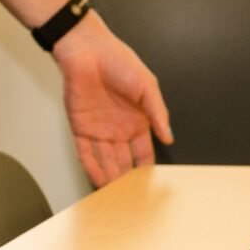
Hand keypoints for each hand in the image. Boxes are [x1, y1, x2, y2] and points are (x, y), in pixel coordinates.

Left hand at [53, 11, 172, 185]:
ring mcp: (99, 129)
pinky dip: (91, 166)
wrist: (88, 51)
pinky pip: (85, 152)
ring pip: (105, 160)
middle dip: (127, 180)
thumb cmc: (119, 61)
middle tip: (131, 198)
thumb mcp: (147, 87)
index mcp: (138, 121)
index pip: (144, 153)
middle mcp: (119, 128)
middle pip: (124, 161)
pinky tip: (98, 180)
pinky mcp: (80, 127)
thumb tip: (169, 137)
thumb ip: (158, 113)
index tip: (151, 186)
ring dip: (110, 177)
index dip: (147, 169)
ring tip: (115, 197)